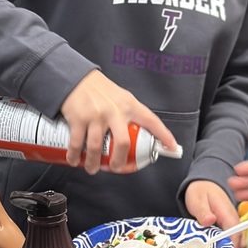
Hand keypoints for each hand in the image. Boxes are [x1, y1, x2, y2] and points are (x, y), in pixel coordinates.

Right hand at [60, 71, 177, 173]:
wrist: (77, 78)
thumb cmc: (102, 91)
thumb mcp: (123, 98)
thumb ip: (133, 114)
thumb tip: (145, 134)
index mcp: (130, 106)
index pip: (151, 121)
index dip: (164, 135)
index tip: (172, 147)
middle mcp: (115, 111)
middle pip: (122, 143)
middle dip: (119, 161)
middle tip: (116, 168)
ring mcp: (96, 116)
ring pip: (97, 147)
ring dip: (94, 163)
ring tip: (93, 169)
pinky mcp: (79, 119)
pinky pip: (77, 143)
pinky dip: (75, 156)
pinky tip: (75, 161)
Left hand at [185, 181, 247, 247]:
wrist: (204, 184)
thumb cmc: (200, 191)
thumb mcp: (197, 199)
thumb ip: (203, 211)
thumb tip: (210, 221)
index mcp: (227, 213)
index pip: (235, 233)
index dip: (230, 247)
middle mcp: (234, 220)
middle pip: (240, 242)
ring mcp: (233, 225)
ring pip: (238, 244)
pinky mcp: (229, 228)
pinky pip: (233, 241)